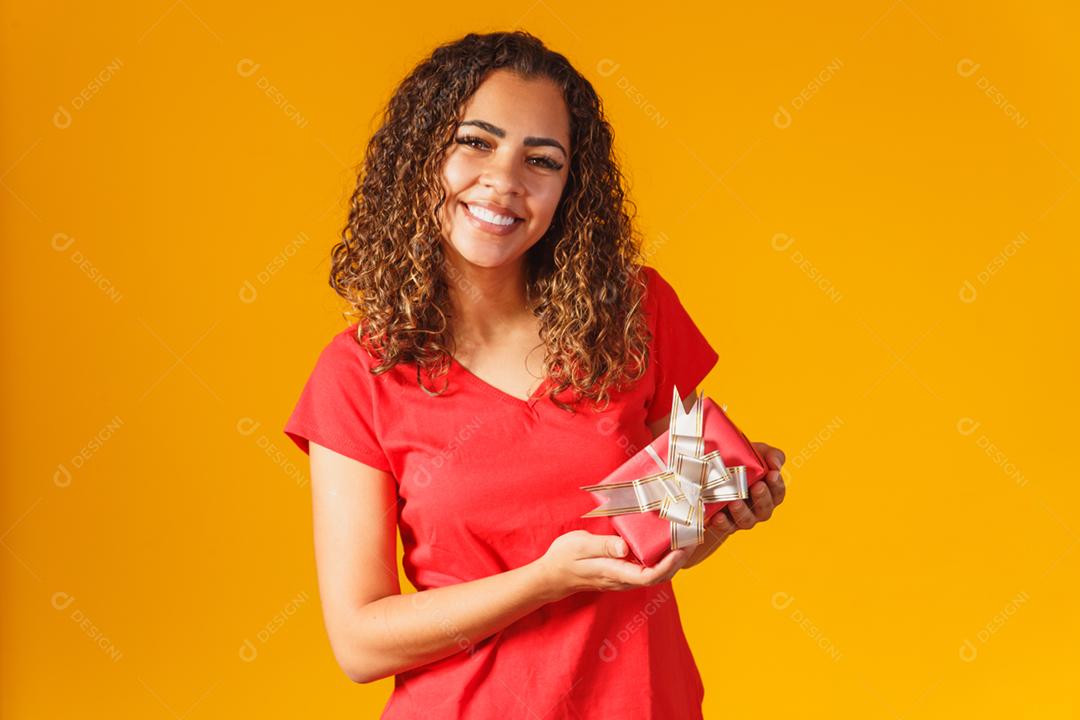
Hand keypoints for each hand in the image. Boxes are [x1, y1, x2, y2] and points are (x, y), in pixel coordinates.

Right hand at [533, 530, 692, 602]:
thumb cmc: (564, 559)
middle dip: (679, 559)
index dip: (670, 564)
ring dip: (672, 558)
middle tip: (692, 537)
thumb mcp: (580, 546)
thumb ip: (603, 546)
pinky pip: (647, 568)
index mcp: (615, 572)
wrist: (552, 576)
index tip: (682, 547)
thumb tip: (624, 547)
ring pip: (656, 573)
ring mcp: (623, 577)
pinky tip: (664, 542)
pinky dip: (660, 557)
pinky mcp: (622, 572)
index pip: (650, 575)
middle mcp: (623, 579)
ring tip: (684, 538)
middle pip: (660, 575)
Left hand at [683, 442, 786, 568]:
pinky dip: (722, 524)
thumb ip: (771, 455)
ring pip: (747, 520)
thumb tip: (775, 463)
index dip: (777, 484)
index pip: (778, 492)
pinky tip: (718, 517)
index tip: (772, 474)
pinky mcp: (724, 524)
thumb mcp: (756, 454)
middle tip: (757, 486)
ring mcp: (741, 517)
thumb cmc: (740, 463)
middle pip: (765, 509)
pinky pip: (725, 528)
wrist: (709, 475)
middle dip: (762, 498)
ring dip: (742, 512)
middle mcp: (757, 508)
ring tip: (735, 501)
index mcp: (768, 493)